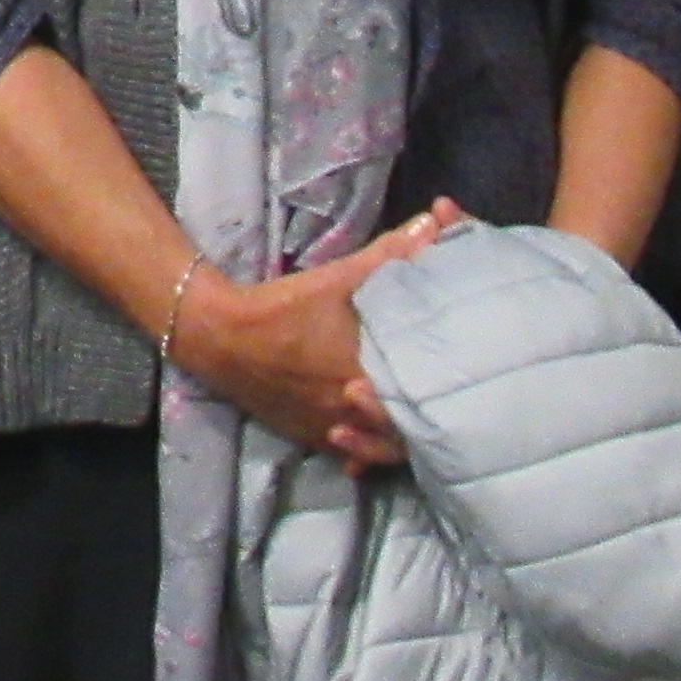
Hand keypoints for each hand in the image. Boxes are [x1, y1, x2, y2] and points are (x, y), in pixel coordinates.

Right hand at [170, 203, 456, 468]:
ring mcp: (334, 431)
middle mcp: (355, 413)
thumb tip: (434, 223)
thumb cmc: (282, 307)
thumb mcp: (336, 277)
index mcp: (368, 374)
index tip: (462, 375)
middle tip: (446, 400)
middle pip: (408, 429)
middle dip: (426, 416)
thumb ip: (389, 254)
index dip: (449, 389)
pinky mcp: (312, 439)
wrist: (218, 337)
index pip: (425, 395)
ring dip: (396, 435)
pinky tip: (374, 437)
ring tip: (416, 420)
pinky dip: (365, 449)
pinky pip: (351, 456)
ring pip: (381, 449)